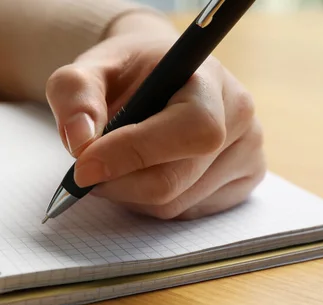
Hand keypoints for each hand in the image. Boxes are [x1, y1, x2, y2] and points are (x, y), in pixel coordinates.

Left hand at [45, 13, 265, 219]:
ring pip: (174, 205)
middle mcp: (239, 118)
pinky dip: (151, 204)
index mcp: (209, 79)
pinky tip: (145, 173)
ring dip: (130, 195)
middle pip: (174, 180)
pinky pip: (186, 214)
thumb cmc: (125, 74)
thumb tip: (81, 141)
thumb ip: (75, 96)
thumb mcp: (87, 71)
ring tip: (118, 165)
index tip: (83, 167)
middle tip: (87, 171)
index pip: (189, 130)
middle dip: (118, 183)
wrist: (158, 78)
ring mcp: (247, 154)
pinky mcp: (242, 182)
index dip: (133, 154)